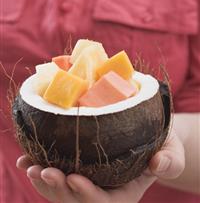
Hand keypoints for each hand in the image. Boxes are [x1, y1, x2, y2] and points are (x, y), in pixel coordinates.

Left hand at [16, 130, 184, 202]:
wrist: (150, 140)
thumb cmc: (162, 146)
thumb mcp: (171, 151)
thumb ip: (169, 160)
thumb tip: (157, 164)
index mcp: (124, 192)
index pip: (105, 202)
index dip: (88, 194)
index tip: (75, 178)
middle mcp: (103, 191)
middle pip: (77, 200)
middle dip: (59, 190)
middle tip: (43, 171)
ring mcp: (89, 182)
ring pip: (62, 193)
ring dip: (44, 182)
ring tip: (30, 166)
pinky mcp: (78, 170)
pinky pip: (57, 178)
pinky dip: (40, 171)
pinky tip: (27, 161)